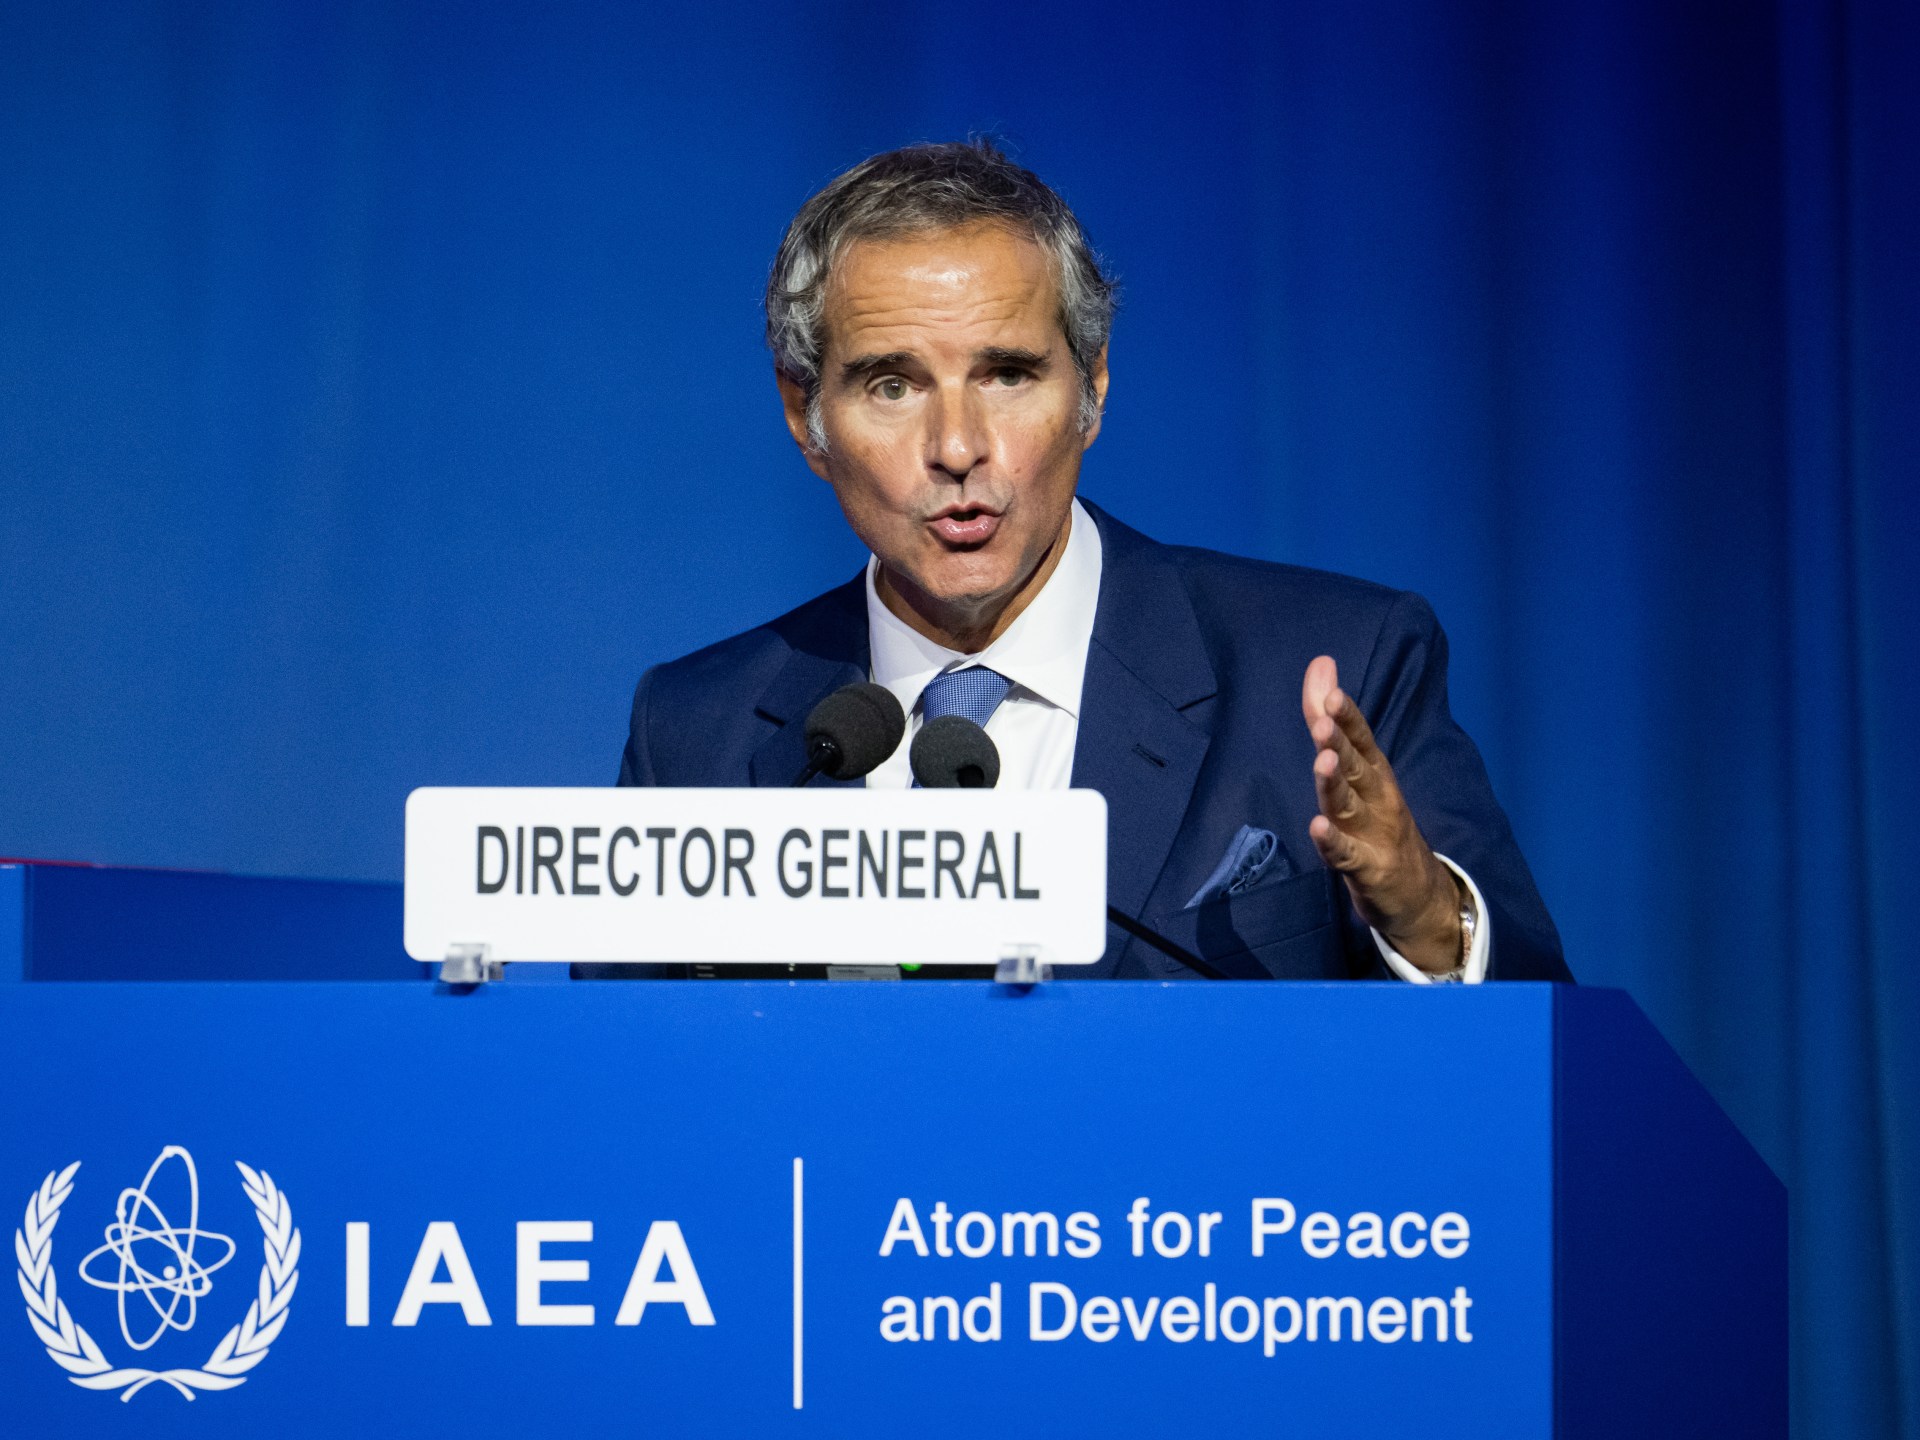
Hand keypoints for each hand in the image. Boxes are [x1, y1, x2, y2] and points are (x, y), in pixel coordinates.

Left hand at [1301, 656, 1462, 973]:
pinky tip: (1317, 827)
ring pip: (1349, 806)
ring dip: (1334, 785)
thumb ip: (1331, 721)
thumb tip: (1321, 664)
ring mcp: (1373, 834)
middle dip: (1341, 742)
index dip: (1347, 717)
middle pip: (1357, 767)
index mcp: (1374, 774)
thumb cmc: (1376, 823)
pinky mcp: (1366, 869)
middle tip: (1326, 719)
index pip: (1361, 739)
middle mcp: (1376, 799)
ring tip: (1322, 762)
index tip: (1332, 691)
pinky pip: (1346, 855)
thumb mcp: (1354, 771)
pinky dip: (1332, 842)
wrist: (1417, 895)